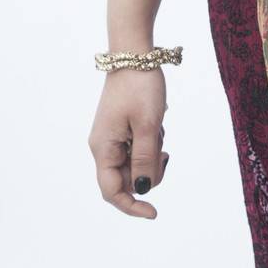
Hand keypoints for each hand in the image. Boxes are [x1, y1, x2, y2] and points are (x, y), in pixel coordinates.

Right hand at [89, 68, 171, 217]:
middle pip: (127, 178)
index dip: (132, 206)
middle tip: (164, 149)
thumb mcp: (148, 126)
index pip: (112, 191)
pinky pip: (139, 147)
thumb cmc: (140, 87)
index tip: (154, 213)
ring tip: (158, 128)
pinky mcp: (122, 128)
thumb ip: (145, 160)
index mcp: (103, 148)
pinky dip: (151, 141)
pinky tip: (156, 122)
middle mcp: (103, 146)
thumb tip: (142, 189)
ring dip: (152, 153)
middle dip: (149, 171)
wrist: (135, 54)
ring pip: (136, 163)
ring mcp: (112, 137)